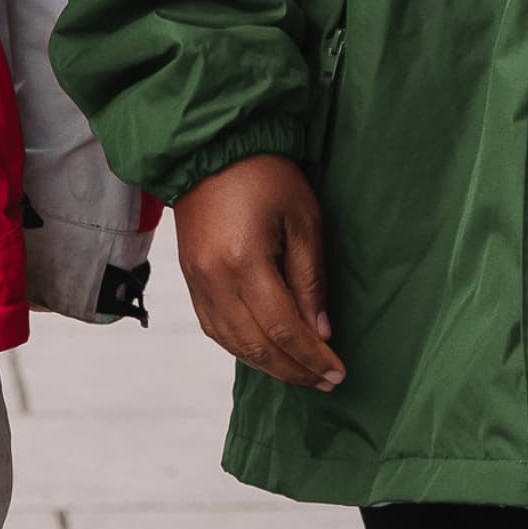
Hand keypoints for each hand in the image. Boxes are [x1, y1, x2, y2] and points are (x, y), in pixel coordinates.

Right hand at [173, 154, 344, 392]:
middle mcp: (214, 279)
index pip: (282, 329)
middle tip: (325, 381)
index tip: (337, 373)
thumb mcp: (303, 219)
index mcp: (244, 262)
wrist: (212, 147)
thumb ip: (310, 279)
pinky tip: (265, 352)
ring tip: (300, 373)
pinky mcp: (190, 278)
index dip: (311, 357)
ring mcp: (197, 281)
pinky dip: (241, 348)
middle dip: (294, 370)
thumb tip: (320, 332)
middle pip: (256, 345)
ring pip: (232, 344)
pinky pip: (214, 328)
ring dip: (268, 365)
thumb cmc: (265, 174)